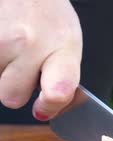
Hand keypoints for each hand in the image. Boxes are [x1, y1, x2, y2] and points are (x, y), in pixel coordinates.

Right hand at [0, 0, 81, 120]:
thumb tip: (45, 113)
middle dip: (15, 85)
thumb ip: (62, 76)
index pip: (59, 92)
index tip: (42, 109)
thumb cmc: (46, 15)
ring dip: (0, 70)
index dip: (50, 107)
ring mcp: (0, 40)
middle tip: (22, 61)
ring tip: (10, 45)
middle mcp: (31, 44)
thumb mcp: (66, 40)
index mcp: (63, 47)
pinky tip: (0, 39)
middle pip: (12, 97)